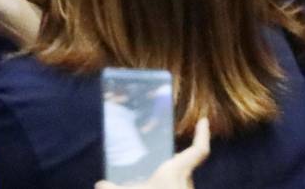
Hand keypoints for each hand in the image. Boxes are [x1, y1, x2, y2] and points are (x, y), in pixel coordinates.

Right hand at [96, 118, 210, 188]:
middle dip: (175, 160)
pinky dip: (166, 188)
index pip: (198, 151)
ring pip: (179, 183)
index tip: (204, 121)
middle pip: (185, 167)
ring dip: (169, 180)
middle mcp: (185, 183)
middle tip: (161, 152)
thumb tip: (100, 185)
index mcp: (175, 172)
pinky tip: (152, 187)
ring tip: (152, 177)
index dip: (203, 136)